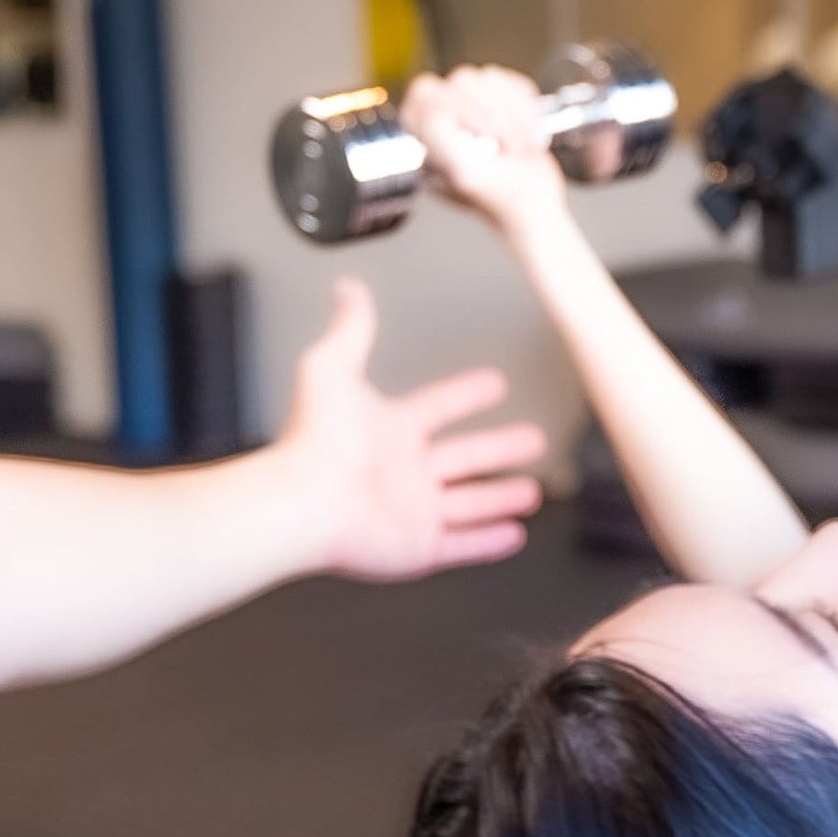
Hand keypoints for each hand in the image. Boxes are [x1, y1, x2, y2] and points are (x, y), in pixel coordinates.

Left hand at [271, 279, 546, 580]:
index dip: (467, 394)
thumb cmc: (315, 440)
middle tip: (533, 439)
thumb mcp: (332, 369)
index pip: (440, 406)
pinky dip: (489, 541)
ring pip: (468, 503)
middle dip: (499, 447)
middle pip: (465, 457)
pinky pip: (461, 545)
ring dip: (500, 498)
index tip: (495, 384)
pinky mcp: (417, 548)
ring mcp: (413, 511)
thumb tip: (349, 288)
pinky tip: (515, 535)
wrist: (304, 503)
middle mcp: (404, 470)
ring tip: (532, 492)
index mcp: (390, 428)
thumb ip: (351, 329)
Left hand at [402, 66, 570, 233]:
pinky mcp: (501, 102)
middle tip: (503, 145)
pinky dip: (526, 110)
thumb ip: (440, 137)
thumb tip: (435, 110)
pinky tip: (527, 135)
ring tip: (517, 147)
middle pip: (461, 81)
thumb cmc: (500, 200)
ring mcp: (475, 108)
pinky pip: (512, 82)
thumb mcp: (463, 174)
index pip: (425, 95)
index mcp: (427, 138)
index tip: (483, 137)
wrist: (536, 207)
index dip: (457, 108)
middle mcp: (447, 121)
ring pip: (488, 78)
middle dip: (492, 112)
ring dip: (512, 115)